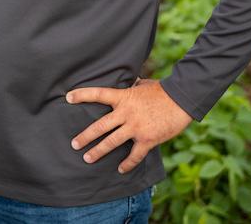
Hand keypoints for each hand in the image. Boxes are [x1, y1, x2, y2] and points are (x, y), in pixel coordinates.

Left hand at [66, 78, 192, 174]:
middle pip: (100, 126)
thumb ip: (132, 86)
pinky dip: (127, 163)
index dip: (82, 95)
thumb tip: (130, 81)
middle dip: (85, 136)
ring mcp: (136, 127)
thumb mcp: (143, 84)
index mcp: (124, 97)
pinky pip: (134, 155)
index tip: (68, 97)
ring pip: (112, 142)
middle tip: (74, 144)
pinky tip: (120, 169)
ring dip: (98, 151)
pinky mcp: (147, 139)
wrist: (182, 100)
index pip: (98, 94)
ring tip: (87, 158)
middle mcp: (126, 113)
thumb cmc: (163, 90)